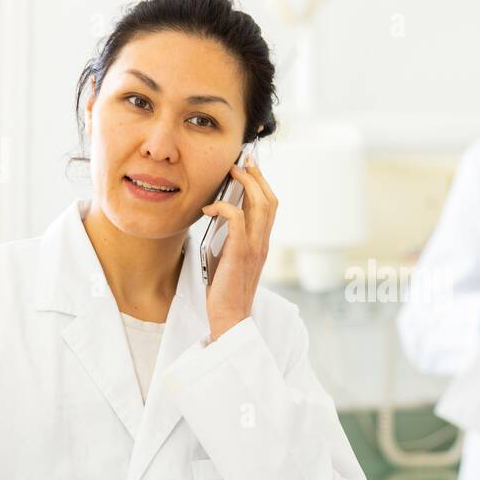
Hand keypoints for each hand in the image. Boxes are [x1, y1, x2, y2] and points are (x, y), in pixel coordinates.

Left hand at [202, 158, 276, 339]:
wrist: (230, 317)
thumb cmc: (226, 290)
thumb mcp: (230, 258)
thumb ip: (231, 238)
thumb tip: (217, 215)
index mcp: (262, 243)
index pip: (269, 206)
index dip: (261, 184)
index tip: (249, 167)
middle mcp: (263, 242)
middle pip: (269, 200)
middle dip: (257, 176)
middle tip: (242, 161)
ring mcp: (255, 247)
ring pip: (260, 204)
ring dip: (246, 184)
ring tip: (232, 173)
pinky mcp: (241, 252)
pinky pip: (237, 219)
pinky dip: (224, 207)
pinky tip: (209, 207)